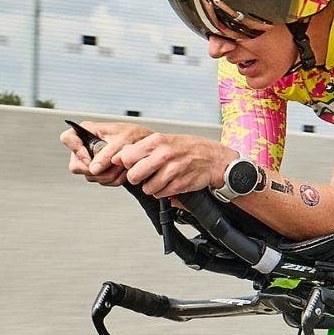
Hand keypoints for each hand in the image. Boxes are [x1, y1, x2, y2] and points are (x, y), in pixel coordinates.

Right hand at [60, 121, 152, 186]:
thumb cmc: (134, 136)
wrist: (147, 146)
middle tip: (115, 166)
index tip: (90, 158)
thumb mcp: (122, 141)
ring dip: (109, 175)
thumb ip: (106, 154)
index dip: (76, 150)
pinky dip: (114, 179)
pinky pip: (101, 181)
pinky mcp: (99, 171)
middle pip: (76, 166)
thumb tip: (92, 169)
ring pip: (90, 176)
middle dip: (97, 170)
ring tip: (123, 167)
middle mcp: (85, 146)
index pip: (67, 138)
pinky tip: (124, 172)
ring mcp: (90, 160)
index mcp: (87, 130)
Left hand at [108, 131, 234, 198]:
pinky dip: (163, 192)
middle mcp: (164, 154)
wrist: (214, 159)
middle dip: (136, 179)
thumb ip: (142, 148)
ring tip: (158, 180)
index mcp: (157, 141)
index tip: (132, 165)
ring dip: (151, 187)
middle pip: (134, 175)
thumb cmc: (188, 149)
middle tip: (142, 176)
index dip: (127, 164)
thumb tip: (119, 157)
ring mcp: (173, 170)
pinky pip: (161, 194)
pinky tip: (169, 184)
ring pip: (147, 188)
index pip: (126, 157)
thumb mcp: (164, 141)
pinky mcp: (180, 184)